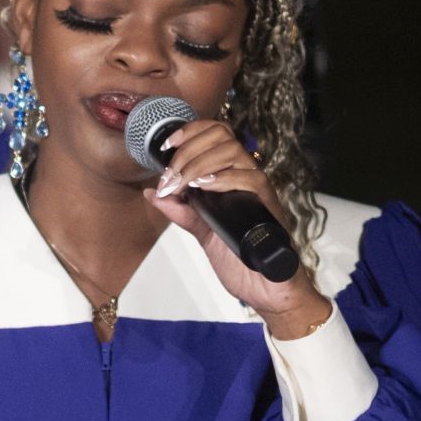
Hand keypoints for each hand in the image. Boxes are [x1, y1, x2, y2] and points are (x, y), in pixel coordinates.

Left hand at [143, 119, 328, 336]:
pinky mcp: (268, 205)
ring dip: (200, 164)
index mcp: (231, 176)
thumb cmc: (239, 257)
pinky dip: (224, 179)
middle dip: (188, 151)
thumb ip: (180, 211)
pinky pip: (251, 179)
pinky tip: (204, 188)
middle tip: (171, 177)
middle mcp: (246, 176)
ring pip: (234, 152)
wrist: (265, 288)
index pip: (216, 133)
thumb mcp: (201, 231)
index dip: (191, 131)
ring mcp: (258, 190)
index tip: (168, 146)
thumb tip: (152, 193)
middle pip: (222, 136)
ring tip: (183, 185)